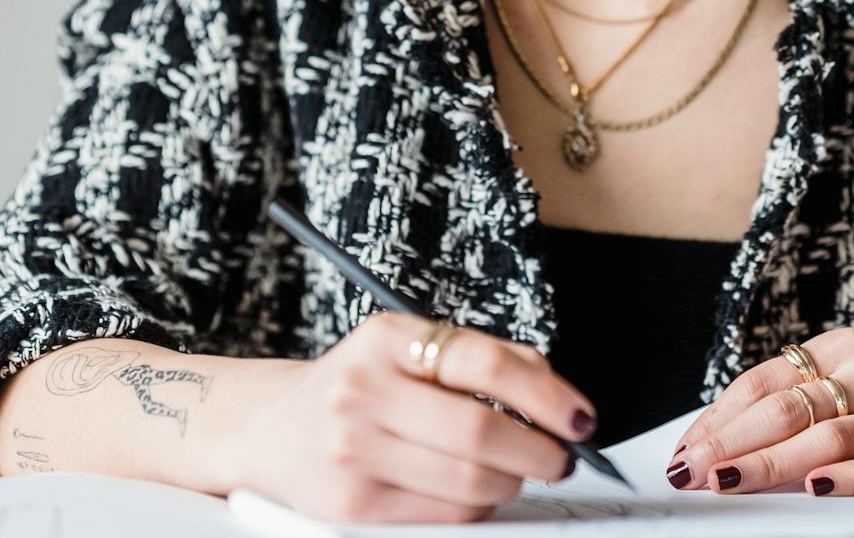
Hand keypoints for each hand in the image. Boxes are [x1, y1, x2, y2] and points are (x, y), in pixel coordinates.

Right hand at [229, 312, 596, 523]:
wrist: (273, 429)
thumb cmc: (360, 386)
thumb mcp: (408, 350)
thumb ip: (480, 360)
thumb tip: (558, 395)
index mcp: (387, 339)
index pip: (485, 362)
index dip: (546, 393)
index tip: (580, 418)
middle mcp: (364, 390)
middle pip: (481, 432)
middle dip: (539, 452)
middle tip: (561, 457)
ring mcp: (353, 449)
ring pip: (468, 482)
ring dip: (511, 483)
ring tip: (518, 472)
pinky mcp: (351, 505)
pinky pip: (442, 514)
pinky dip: (476, 508)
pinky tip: (477, 492)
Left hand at [664, 327, 853, 496]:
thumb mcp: (846, 372)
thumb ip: (794, 396)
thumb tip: (717, 436)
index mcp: (838, 347)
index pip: (762, 383)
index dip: (717, 418)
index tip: (684, 451)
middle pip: (786, 409)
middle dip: (730, 444)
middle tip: (691, 472)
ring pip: (825, 437)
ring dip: (771, 463)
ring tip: (729, 482)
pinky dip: (846, 479)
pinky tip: (814, 490)